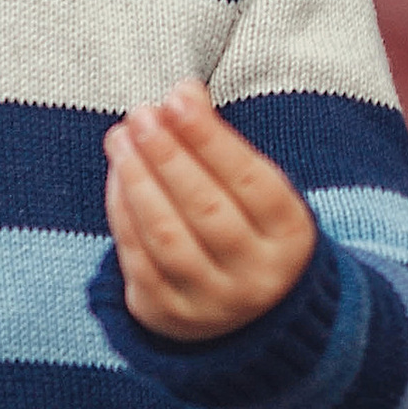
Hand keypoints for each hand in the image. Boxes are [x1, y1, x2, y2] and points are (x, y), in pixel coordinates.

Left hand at [103, 81, 317, 342]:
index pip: (251, 180)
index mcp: (290, 236)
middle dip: (167, 155)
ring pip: (168, 237)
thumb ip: (221, 142)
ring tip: (120, 138)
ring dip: (137, 180)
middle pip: (206, 209)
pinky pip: (138, 260)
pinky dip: (123, 213)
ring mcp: (214, 303)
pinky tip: (117, 176)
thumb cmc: (249, 224)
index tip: (177, 98)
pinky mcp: (170, 316)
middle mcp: (257, 276)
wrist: (252, 312)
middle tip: (140, 114)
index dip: (210, 138)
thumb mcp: (257, 186)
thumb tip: (184, 92)